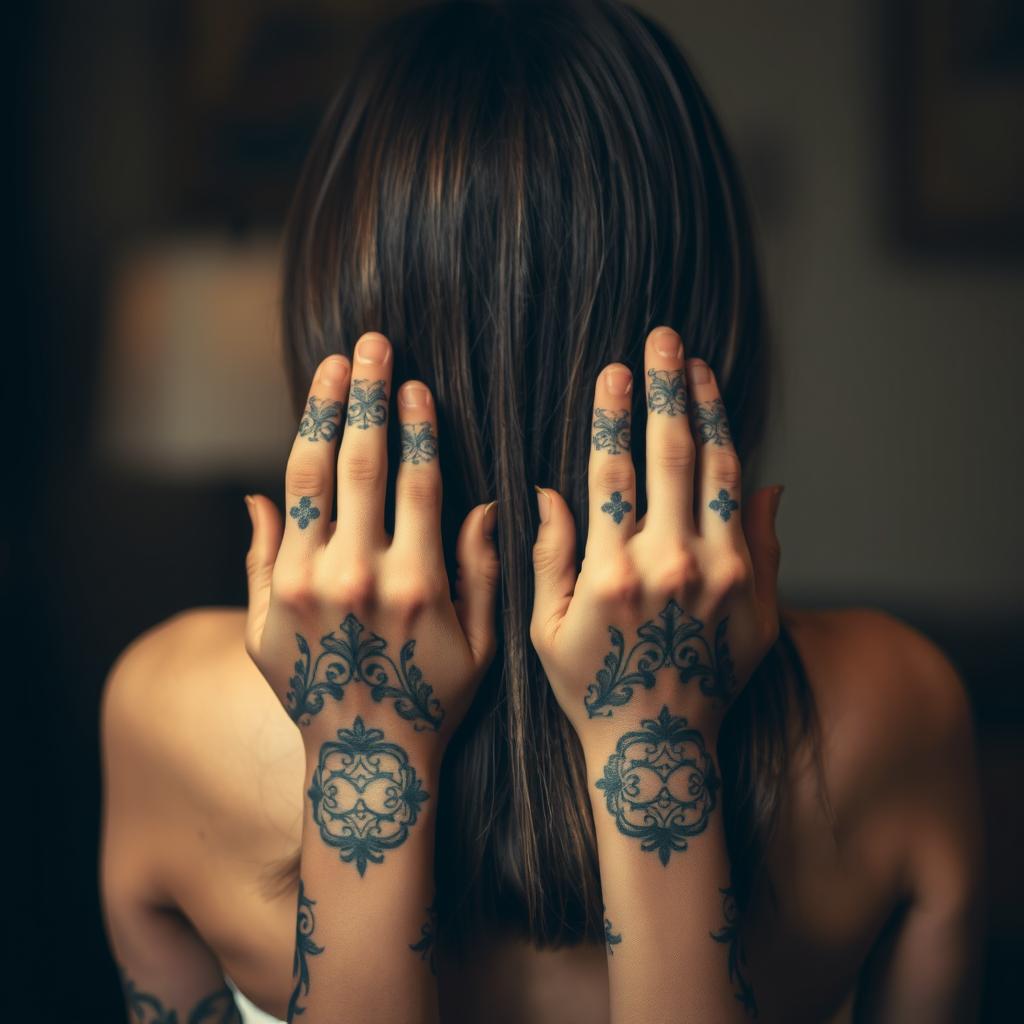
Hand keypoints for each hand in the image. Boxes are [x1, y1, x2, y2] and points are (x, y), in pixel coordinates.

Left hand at [243, 332, 499, 759]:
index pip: (416, 480)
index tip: (416, 383)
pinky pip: (275, 527)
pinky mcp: (266, 605)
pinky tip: (302, 438)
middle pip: (359, 463)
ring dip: (322, 416)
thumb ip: (482, 570)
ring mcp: (303, 590)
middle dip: (365, 396)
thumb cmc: (435, 701)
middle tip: (371, 345)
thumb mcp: (482, 644)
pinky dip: (289, 480)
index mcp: (416, 584)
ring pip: (309, 481)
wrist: (366, 762)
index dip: (417, 425)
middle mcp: (355, 579)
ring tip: (334, 370)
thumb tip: (483, 503)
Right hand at [530, 326, 781, 747]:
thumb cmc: (591, 690)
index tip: (614, 371)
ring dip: (708, 414)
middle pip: (671, 457)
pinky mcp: (756, 595)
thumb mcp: (544, 629)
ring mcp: (721, 580)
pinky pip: (751, 518)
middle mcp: (670, 569)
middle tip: (663, 339)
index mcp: (611, 574)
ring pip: (718, 475)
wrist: (658, 747)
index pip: (613, 472)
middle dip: (666, 390)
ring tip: (698, 368)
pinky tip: (729, 432)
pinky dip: (740, 471)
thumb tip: (549, 489)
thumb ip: (549, 555)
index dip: (613, 414)